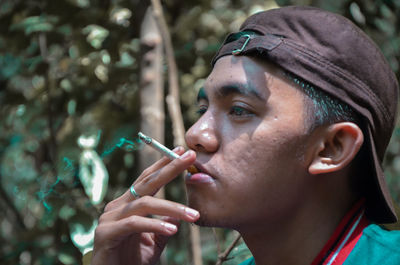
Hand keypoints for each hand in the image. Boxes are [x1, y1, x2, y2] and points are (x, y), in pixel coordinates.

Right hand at [91, 147, 199, 264]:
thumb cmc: (131, 261)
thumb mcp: (154, 243)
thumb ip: (164, 227)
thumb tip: (179, 215)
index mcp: (128, 204)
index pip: (147, 179)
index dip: (164, 164)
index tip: (181, 151)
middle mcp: (117, 206)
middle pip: (146, 182)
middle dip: (170, 168)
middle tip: (190, 157)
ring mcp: (110, 218)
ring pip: (145, 203)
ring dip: (172, 207)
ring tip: (194, 215)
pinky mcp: (106, 233)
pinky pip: (134, 223)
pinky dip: (155, 225)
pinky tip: (172, 229)